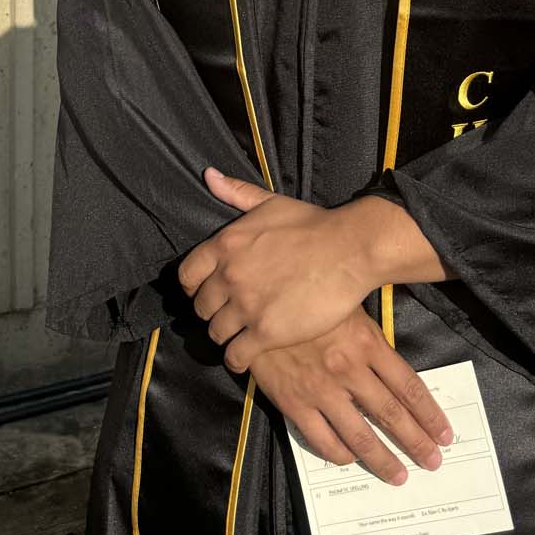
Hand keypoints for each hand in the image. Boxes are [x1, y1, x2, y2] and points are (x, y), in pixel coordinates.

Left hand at [177, 169, 371, 371]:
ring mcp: (247, 306)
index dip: (194, 286)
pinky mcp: (266, 332)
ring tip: (239, 333)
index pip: (186, 276)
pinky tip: (247, 354)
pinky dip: (237, 359)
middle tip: (228, 313)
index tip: (207, 291)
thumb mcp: (270, 202)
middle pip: (201, 307)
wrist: (348, 250)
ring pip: (216, 333)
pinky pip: (236, 356)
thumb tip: (208, 175)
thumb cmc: (312, 224)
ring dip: (225, 335)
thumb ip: (236, 192)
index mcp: (226, 244)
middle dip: (212, 311)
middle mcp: (229, 275)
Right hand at [249, 308, 453, 486]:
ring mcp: (321, 389)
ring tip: (398, 475)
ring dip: (382, 459)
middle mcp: (349, 370)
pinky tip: (349, 459)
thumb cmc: (308, 301)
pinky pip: (322, 439)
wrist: (258, 301)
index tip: (444, 434)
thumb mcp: (348, 310)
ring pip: (360, 435)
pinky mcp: (294, 402)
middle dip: (416, 442)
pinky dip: (339, 454)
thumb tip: (397, 372)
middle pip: (391, 415)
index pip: (408, 387)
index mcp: (367, 344)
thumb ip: (372, 342)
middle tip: (433, 462)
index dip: (429, 414)